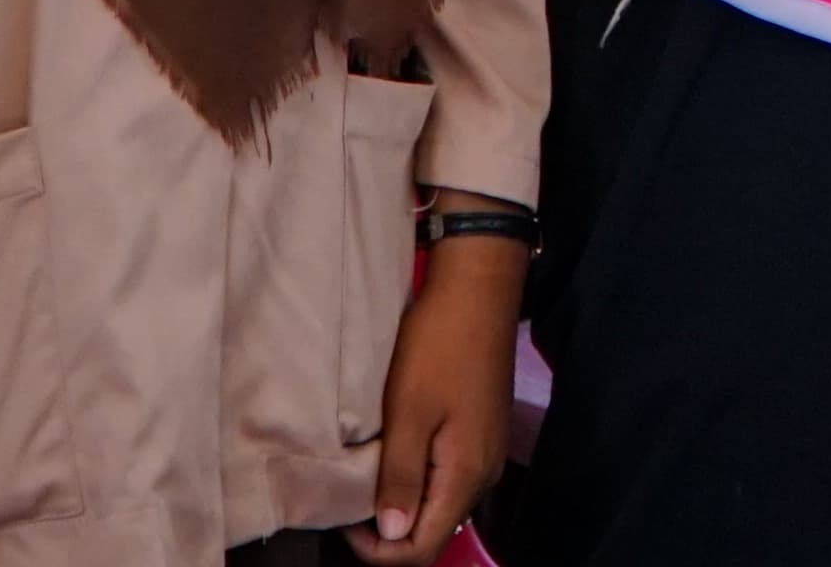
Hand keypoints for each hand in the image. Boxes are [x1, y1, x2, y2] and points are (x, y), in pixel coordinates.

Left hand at [346, 226, 528, 561]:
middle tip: (348, 501)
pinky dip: (419, 481)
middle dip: (389, 531)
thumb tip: (393, 534)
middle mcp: (484, 474)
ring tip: (368, 477)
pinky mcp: (483, 433)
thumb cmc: (438, 347)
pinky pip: (449, 478)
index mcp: (466, 475)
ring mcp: (487, 453)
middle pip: (434, 531)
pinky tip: (396, 454)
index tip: (343, 520)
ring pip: (441, 505)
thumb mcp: (409, 413)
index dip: (378, 550)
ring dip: (403, 503)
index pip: (422, 548)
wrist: (479, 290)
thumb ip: (401, 478)